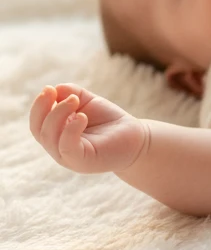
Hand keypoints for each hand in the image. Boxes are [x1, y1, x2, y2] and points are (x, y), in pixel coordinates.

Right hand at [29, 83, 148, 174]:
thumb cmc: (108, 121)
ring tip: (74, 100)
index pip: (37, 122)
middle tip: (56, 92)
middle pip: (38, 130)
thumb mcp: (88, 102)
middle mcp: (59, 147)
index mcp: (57, 134)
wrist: (135, 138)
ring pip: (50, 138)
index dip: (39, 105)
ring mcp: (69, 156)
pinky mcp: (83, 161)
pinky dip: (70, 130)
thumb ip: (71, 93)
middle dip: (43, 108)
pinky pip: (67, 147)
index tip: (49, 88)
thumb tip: (54, 88)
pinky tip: (82, 117)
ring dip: (58, 114)